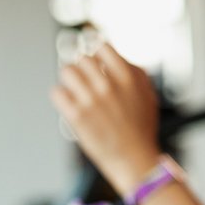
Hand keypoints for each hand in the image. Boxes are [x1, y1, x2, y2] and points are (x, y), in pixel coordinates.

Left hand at [49, 42, 160, 194]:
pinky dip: (61, 96)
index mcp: (128, 77)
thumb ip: (134, 71)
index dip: (96, 52)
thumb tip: (115, 54)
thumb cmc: (141, 127)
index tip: (94, 57)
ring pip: (67, 71)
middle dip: (82, 68)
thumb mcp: (147, 94)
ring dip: (69, 78)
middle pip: (81, 58)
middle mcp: (109, 85)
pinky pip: (57, 92)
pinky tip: (69, 102)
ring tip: (75, 88)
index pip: (102, 47)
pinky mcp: (76, 116)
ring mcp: (91, 100)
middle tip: (84, 78)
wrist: (134, 158)